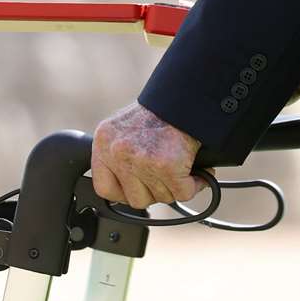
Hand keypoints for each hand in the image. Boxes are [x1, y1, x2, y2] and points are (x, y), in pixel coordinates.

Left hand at [91, 101, 205, 210]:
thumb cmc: (156, 114)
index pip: (104, 188)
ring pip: (160, 197)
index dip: (123, 193)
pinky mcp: (166, 166)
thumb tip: (123, 190)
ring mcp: (142, 161)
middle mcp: (119, 153)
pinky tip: (195, 173)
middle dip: (153, 191)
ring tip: (177, 166)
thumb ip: (116, 156)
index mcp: (104, 144)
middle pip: (135, 199)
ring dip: (173, 186)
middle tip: (163, 174)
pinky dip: (193, 185)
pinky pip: (182, 193)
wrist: (182, 101)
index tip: (137, 189)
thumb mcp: (122, 130)